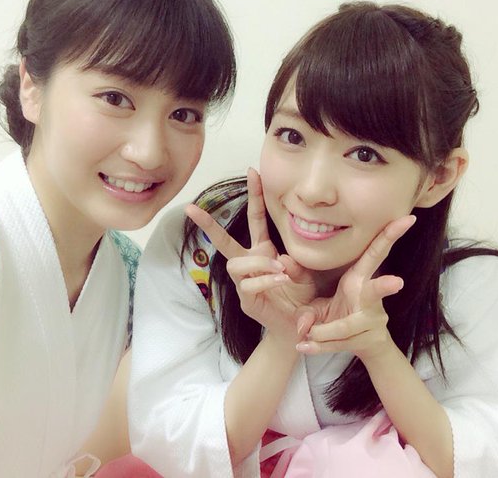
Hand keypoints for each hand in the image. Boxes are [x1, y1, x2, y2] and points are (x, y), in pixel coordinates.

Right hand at [185, 168, 316, 345]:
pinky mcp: (246, 301)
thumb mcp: (307, 273)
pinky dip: (265, 281)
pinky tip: (280, 281)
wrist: (300, 326)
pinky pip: (248, 285)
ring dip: (258, 263)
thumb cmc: (302, 296)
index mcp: (263, 250)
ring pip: (236, 264)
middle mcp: (249, 263)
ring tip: (280, 270)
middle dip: (207, 224)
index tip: (253, 171)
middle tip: (190, 208)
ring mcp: (244, 282)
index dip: (255, 195)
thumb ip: (298, 263)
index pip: (256, 219)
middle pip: (223, 241)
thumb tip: (283, 260)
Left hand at [296, 215, 416, 361]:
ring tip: (305, 335)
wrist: (363, 344)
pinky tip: (303, 347)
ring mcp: (371, 320)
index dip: (391, 235)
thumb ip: (300, 278)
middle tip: (398, 282)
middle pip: (377, 290)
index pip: (376, 254)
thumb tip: (285, 261)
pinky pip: (337, 343)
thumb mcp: (317, 294)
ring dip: (323, 331)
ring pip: (345, 326)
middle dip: (385, 286)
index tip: (408, 218)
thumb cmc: (340, 311)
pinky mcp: (365, 339)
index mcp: (360, 278)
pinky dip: (317, 346)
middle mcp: (369, 297)